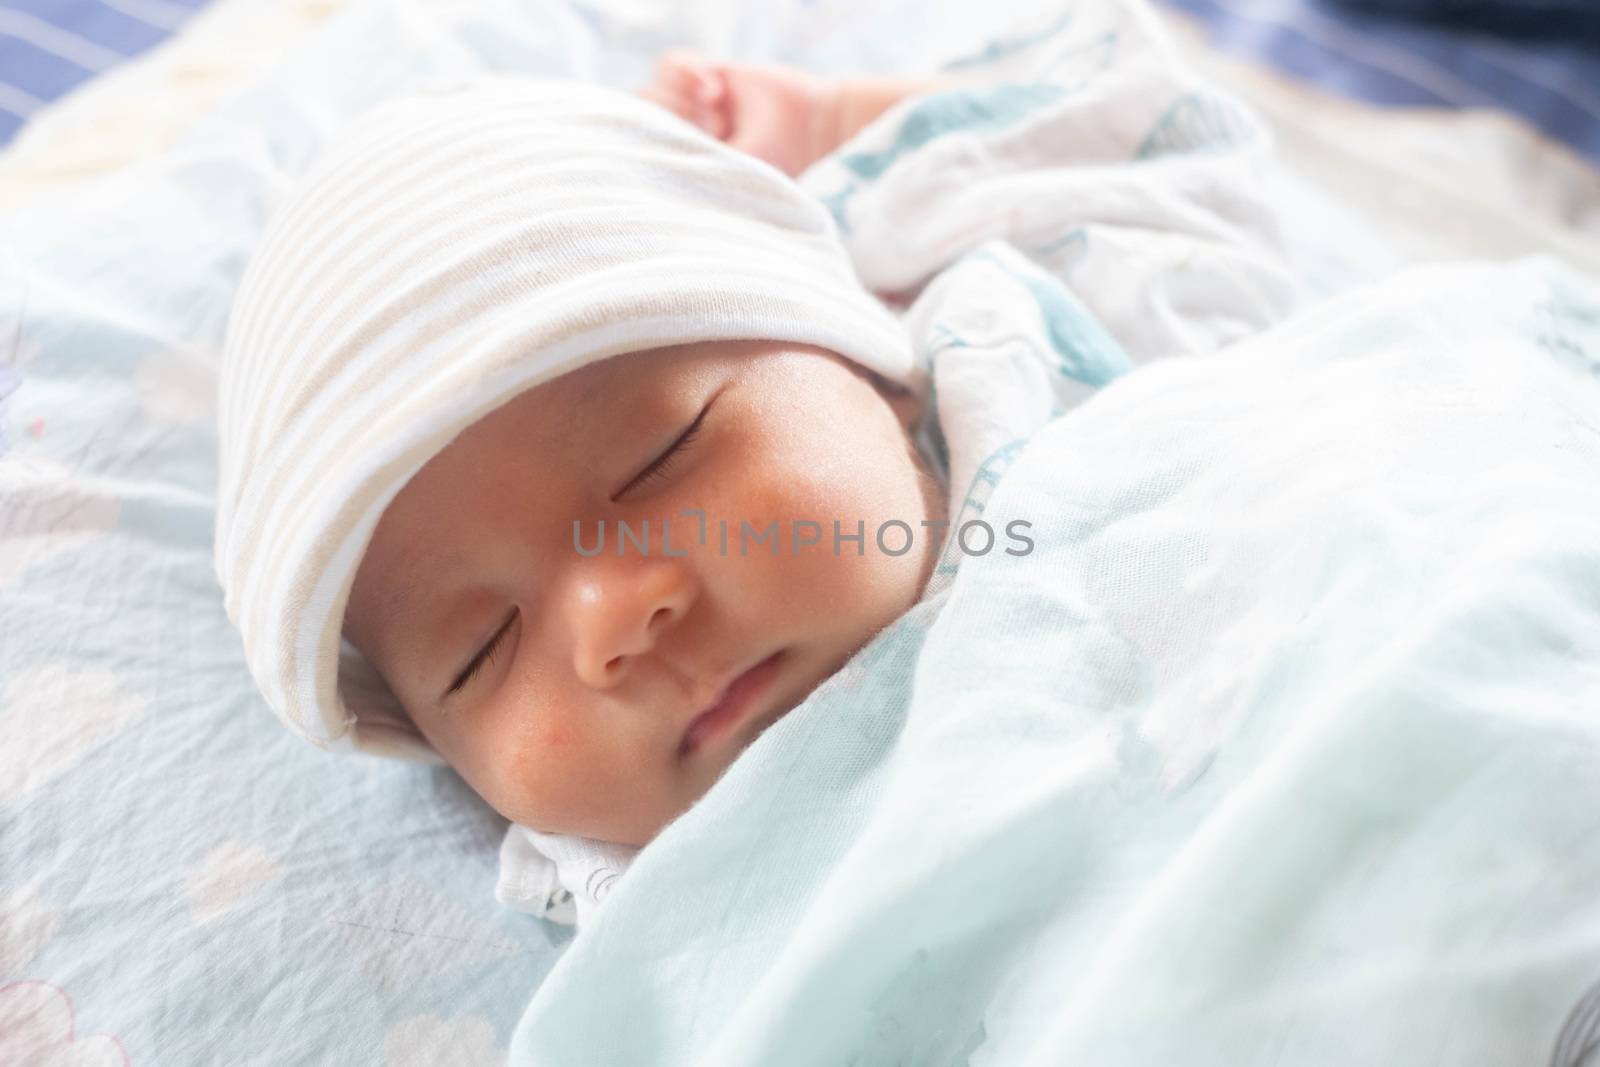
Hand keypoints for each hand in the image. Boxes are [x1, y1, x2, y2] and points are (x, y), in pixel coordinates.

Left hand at [634, 48, 840, 177]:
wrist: (812, 128)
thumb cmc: (778, 163)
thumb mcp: (732, 174)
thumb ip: (690, 170)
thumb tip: (647, 166)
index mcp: (684, 163)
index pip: (635, 148)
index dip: (650, 140)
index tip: (683, 147)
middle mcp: (684, 135)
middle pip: (638, 115)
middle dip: (664, 117)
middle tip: (707, 126)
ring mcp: (692, 104)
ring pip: (650, 89)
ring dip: (677, 96)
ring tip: (712, 106)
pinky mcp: (708, 73)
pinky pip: (669, 63)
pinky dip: (686, 73)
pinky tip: (714, 88)